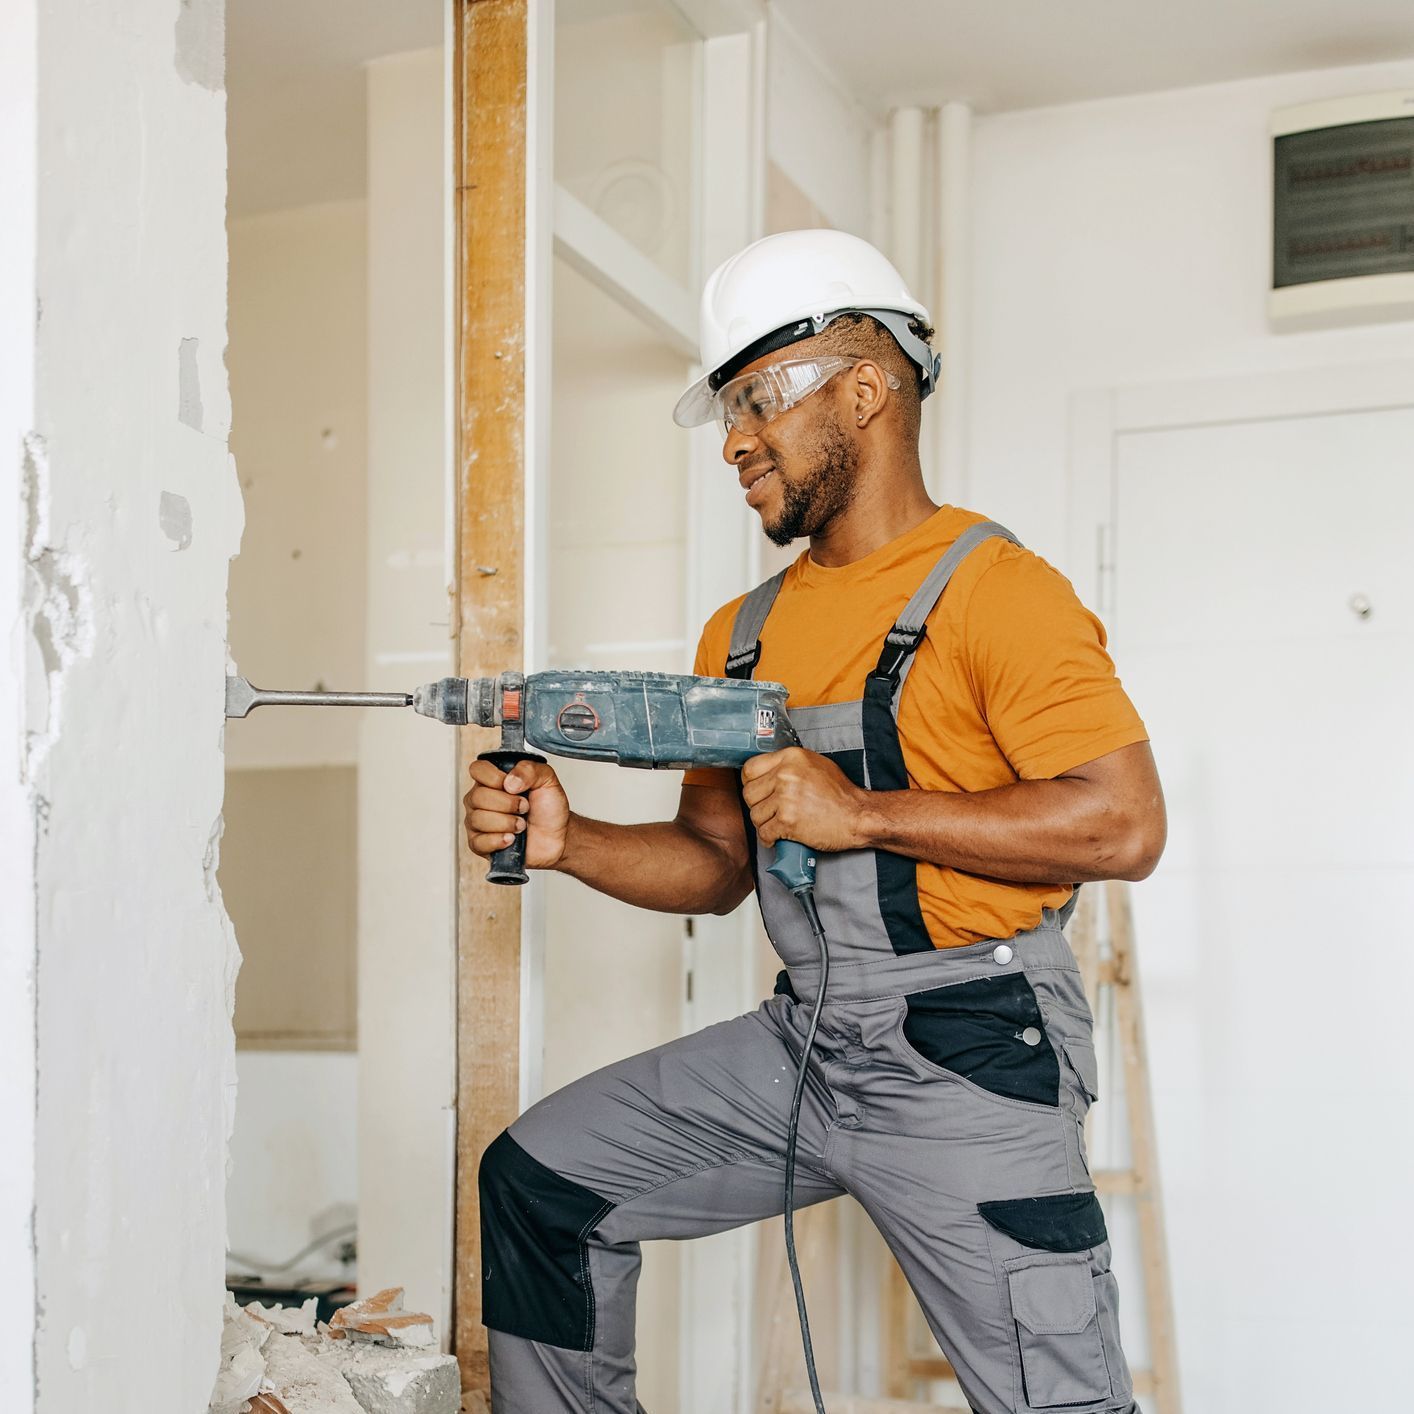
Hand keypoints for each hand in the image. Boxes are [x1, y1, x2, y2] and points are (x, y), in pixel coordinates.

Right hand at [463, 757, 570, 869]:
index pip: (477, 769)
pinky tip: (512, 838)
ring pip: (478, 819)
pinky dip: (499, 840)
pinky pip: (479, 842)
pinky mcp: (479, 844)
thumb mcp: (547, 780)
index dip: (494, 777)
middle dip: (508, 804)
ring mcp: (477, 822)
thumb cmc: (549, 809)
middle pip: (478, 796)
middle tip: (524, 808)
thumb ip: (529, 770)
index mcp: (492, 780)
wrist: (557, 837)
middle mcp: (480, 800)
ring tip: (521, 824)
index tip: (513, 786)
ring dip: (507, 823)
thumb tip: (509, 781)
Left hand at [739, 747, 865, 851]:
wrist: (857, 816)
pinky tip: (778, 836)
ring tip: (777, 824)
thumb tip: (766, 773)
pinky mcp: (788, 821)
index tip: (757, 791)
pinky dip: (769, 838)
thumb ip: (789, 765)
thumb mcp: (816, 765)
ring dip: (764, 823)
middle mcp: (786, 775)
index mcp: (791, 757)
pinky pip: (764, 832)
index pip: (750, 768)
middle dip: (757, 805)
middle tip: (769, 811)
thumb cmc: (840, 793)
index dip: (750, 783)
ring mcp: (786, 798)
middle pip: (749, 793)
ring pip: (754, 814)